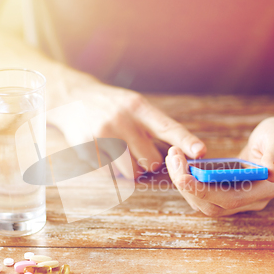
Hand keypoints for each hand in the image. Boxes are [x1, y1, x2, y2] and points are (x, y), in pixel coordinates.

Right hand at [52, 81, 205, 177]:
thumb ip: (156, 127)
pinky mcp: (87, 149)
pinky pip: (110, 175)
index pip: (168, 127)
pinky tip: (104, 154)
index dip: (186, 141)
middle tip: (139, 153)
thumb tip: (184, 155)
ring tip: (122, 155)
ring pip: (132, 173)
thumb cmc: (113, 107)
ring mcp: (103, 135)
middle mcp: (122, 120)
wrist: (73, 98)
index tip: (201, 152)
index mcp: (139, 107)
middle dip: (150, 163)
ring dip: (131, 170)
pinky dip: (111, 170)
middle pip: (151, 161)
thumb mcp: (135, 105)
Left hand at [165, 117, 273, 215]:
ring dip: (183, 182)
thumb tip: (273, 172)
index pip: (230, 199)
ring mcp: (237, 199)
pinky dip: (188, 180)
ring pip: (202, 202)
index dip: (205, 191)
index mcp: (264, 190)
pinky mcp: (225, 192)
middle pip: (211, 205)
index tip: (183, 176)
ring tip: (173, 158)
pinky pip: (202, 194)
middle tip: (173, 159)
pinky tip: (179, 162)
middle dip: (187, 185)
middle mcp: (249, 201)